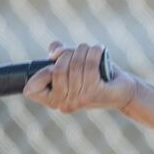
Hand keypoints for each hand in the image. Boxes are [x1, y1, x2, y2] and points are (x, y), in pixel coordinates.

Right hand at [22, 40, 137, 113]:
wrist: (122, 88)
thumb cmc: (95, 75)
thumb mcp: (72, 64)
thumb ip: (58, 56)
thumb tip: (54, 51)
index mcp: (53, 100)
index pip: (31, 90)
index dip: (41, 73)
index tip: (54, 63)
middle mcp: (64, 104)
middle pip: (57, 69)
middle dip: (68, 54)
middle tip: (80, 52)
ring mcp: (79, 100)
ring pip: (75, 65)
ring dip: (83, 50)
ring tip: (90, 49)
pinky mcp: (95, 93)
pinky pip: (89, 66)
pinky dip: (94, 52)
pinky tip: (98, 49)